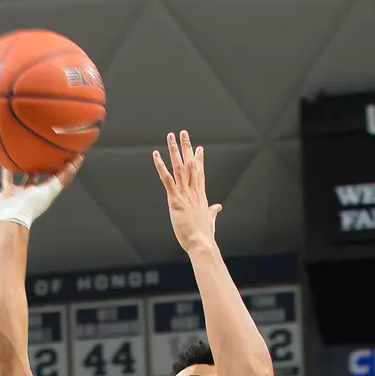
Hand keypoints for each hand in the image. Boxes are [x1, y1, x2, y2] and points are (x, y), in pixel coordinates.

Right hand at [0, 157, 81, 229]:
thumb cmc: (30, 205)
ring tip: (29, 153)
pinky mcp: (9, 191)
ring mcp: (22, 192)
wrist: (10, 217)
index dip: (70, 167)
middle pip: (44, 177)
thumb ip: (62, 177)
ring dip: (28, 166)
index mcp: (48, 193)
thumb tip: (75, 163)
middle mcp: (36, 192)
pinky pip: (8, 177)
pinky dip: (7, 169)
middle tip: (50, 151)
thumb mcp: (50, 189)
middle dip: (48, 165)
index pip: (62, 178)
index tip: (77, 155)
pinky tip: (6, 159)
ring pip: (26, 176)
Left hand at [152, 130, 220, 253]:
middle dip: (186, 148)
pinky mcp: (175, 199)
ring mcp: (185, 194)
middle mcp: (193, 191)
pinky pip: (167, 179)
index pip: (199, 172)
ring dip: (174, 151)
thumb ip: (213, 211)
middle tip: (183, 133)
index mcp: (200, 195)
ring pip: (179, 167)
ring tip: (171, 136)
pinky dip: (161, 167)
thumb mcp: (210, 220)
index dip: (198, 159)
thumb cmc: (205, 235)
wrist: (202, 243)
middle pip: (190, 164)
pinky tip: (156, 156)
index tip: (198, 147)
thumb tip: (218, 207)